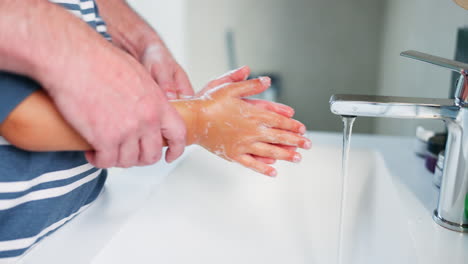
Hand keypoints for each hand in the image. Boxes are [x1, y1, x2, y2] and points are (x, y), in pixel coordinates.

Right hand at [46, 45, 185, 167]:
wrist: (74, 59)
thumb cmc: (100, 60)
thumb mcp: (137, 75)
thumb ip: (147, 97)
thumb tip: (145, 108)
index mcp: (157, 103)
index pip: (178, 133)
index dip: (176, 149)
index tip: (170, 155)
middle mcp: (147, 119)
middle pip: (151, 154)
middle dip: (140, 158)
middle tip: (128, 153)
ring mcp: (127, 131)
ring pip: (128, 161)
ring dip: (117, 159)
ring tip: (106, 150)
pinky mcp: (105, 139)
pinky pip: (106, 161)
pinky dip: (98, 160)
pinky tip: (92, 152)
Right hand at [191, 77, 310, 176]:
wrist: (193, 120)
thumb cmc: (209, 103)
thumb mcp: (230, 87)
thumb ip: (251, 85)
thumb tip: (266, 80)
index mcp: (252, 114)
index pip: (279, 121)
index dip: (293, 125)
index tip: (302, 128)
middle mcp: (251, 131)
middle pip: (279, 137)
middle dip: (295, 141)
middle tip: (308, 144)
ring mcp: (243, 144)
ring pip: (270, 151)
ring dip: (286, 155)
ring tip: (297, 158)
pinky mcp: (234, 154)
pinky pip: (252, 163)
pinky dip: (264, 168)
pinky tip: (273, 171)